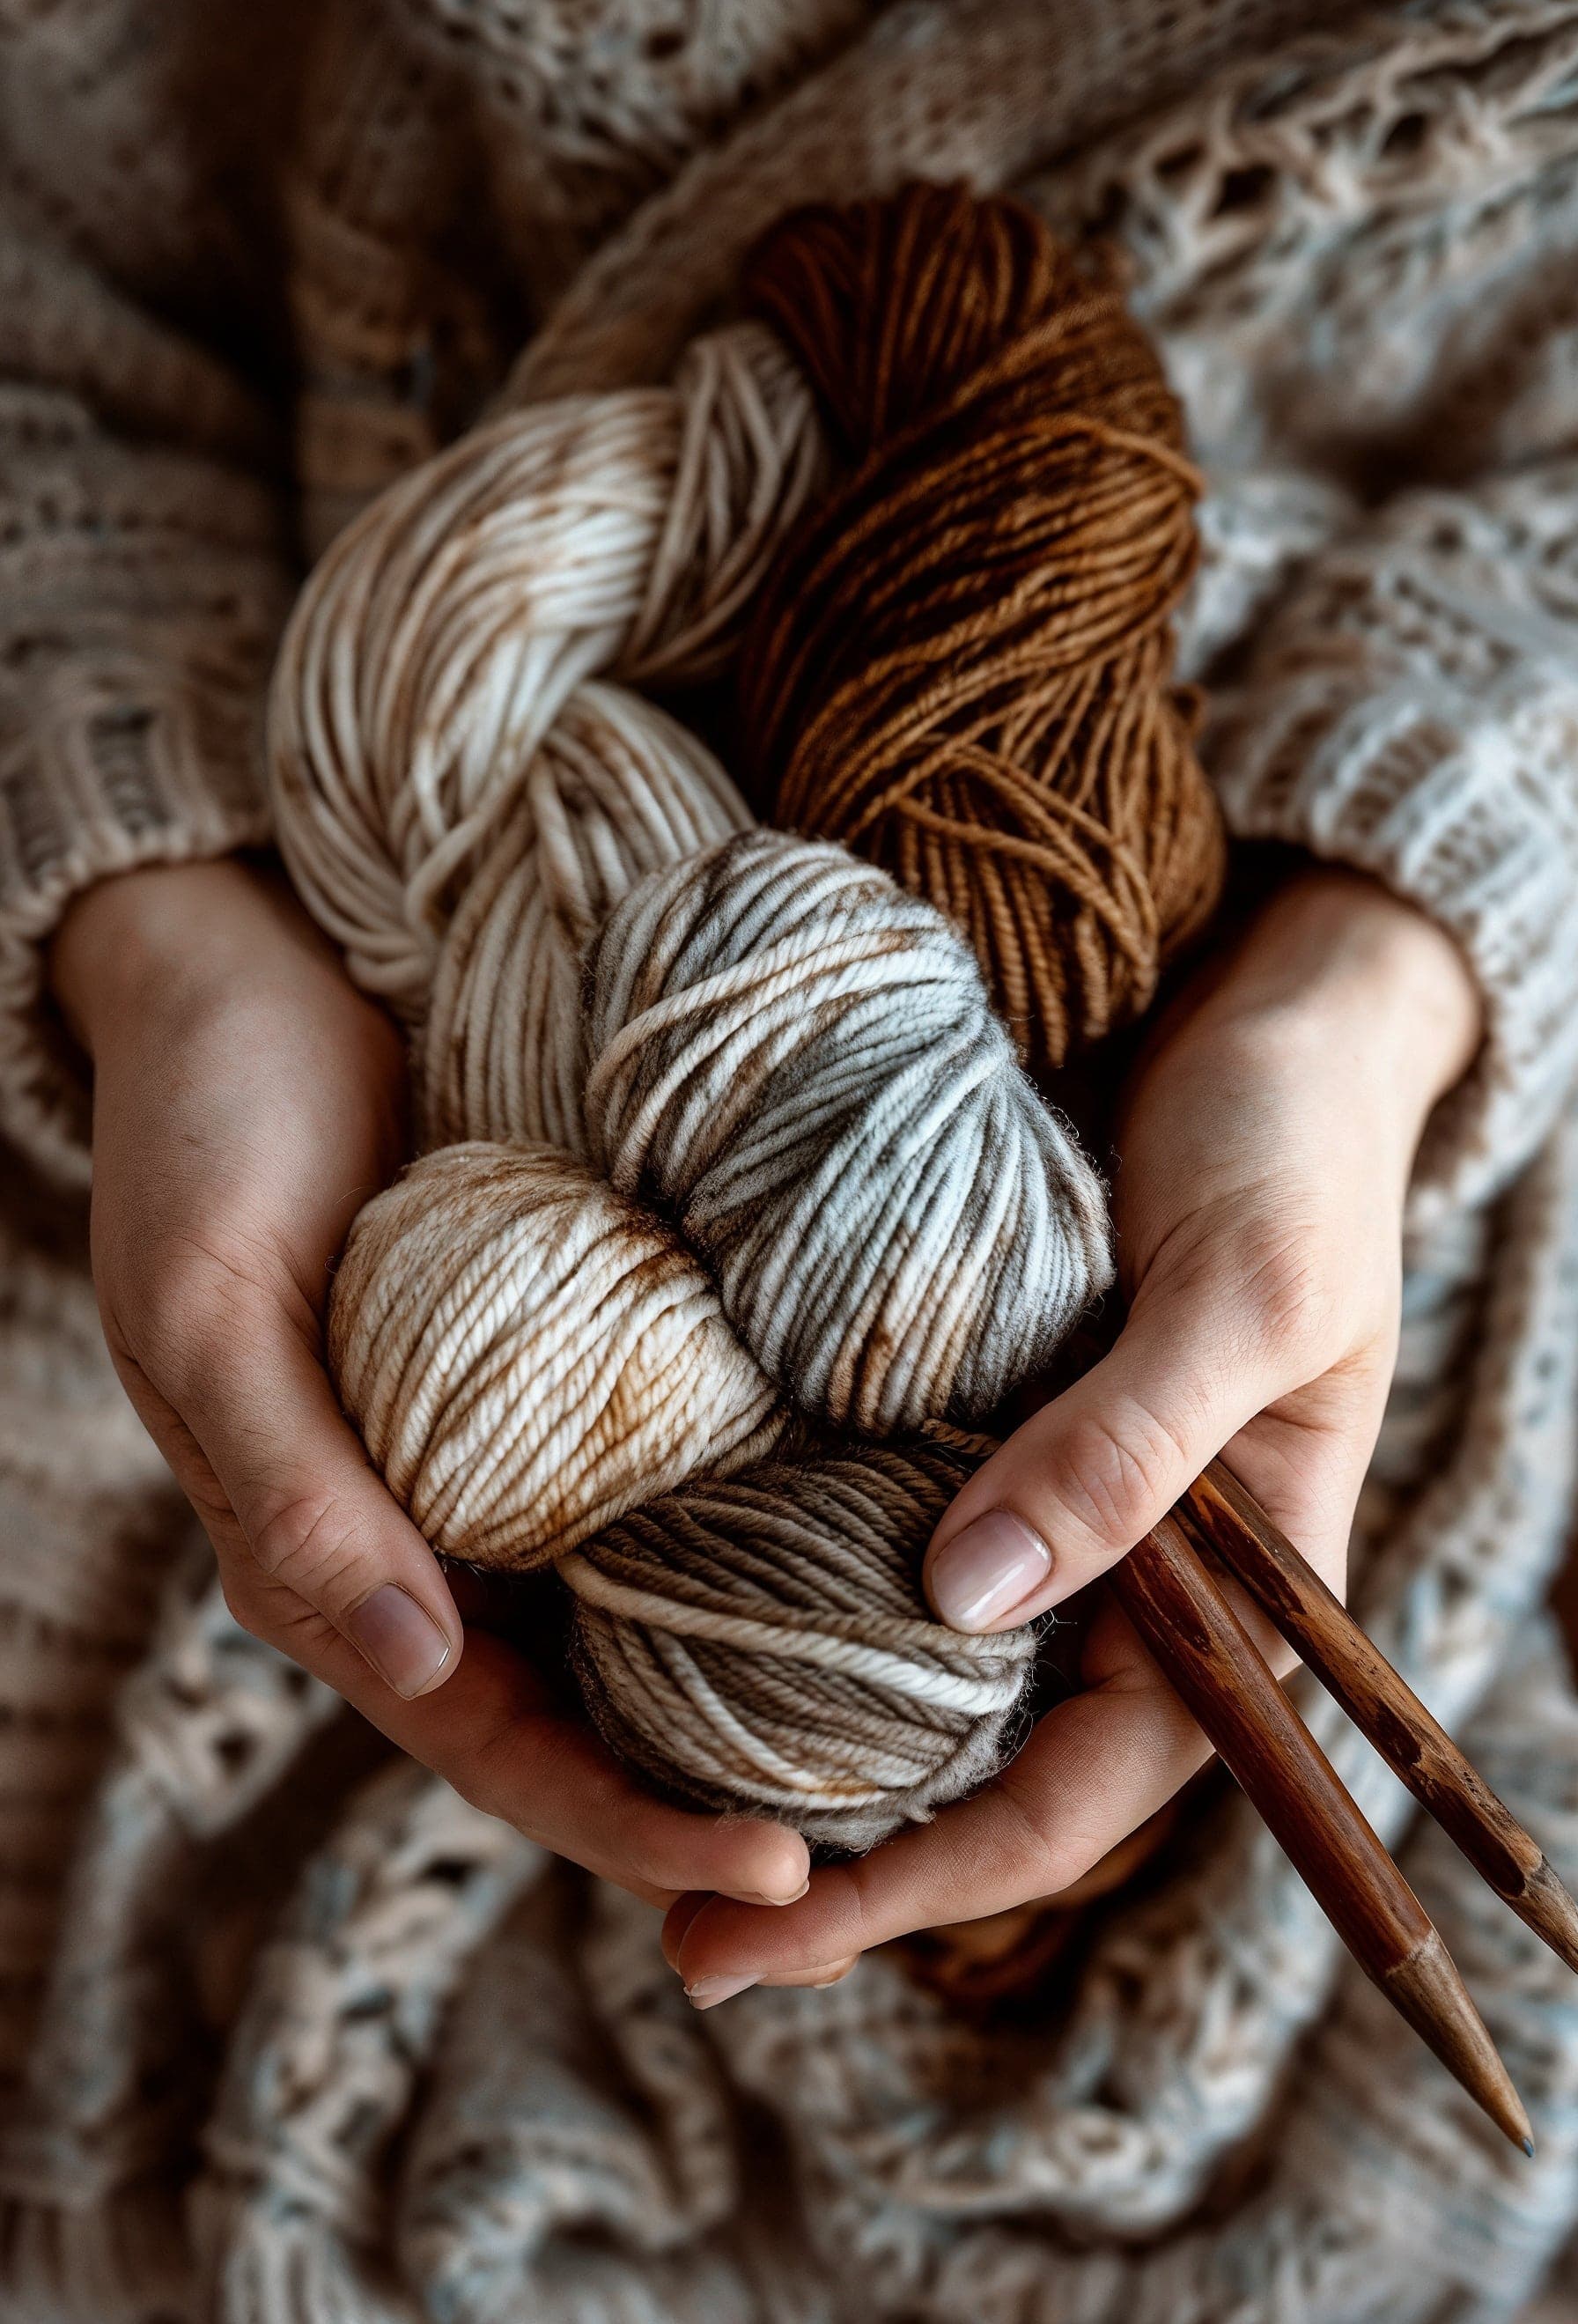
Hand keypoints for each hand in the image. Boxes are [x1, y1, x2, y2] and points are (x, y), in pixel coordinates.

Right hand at [51, 858, 808, 1907]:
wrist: (254, 968)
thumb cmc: (206, 1136)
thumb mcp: (210, 1310)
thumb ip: (291, 1491)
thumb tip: (417, 1663)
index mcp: (339, 1558)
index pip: (494, 1742)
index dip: (624, 1823)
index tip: (776, 1873)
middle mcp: (448, 1527)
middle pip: (597, 1704)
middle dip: (724, 1786)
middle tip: (896, 1827)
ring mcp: (526, 1446)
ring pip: (652, 1601)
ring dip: (767, 1671)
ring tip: (919, 1715)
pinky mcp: (587, 1350)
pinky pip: (679, 1462)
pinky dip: (763, 1515)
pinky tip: (871, 1528)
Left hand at [661, 866, 1481, 1996]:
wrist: (1271, 1022)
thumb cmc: (1294, 1153)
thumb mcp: (1236, 1297)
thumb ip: (1125, 1448)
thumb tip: (965, 1603)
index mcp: (1235, 1604)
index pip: (1079, 1799)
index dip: (935, 1886)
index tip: (783, 1938)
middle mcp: (1128, 1581)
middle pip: (978, 1769)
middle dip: (842, 1864)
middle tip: (679, 1934)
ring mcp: (1045, 1505)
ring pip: (918, 1677)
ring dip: (801, 1751)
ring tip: (647, 1811)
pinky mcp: (976, 1426)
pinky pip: (879, 1542)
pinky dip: (797, 1598)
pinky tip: (687, 1622)